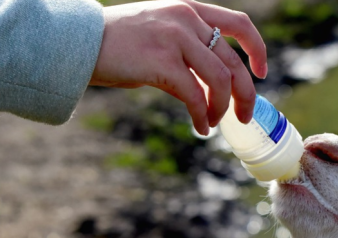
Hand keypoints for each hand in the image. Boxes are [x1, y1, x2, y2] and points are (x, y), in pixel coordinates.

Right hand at [90, 0, 266, 134]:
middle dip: (245, 94)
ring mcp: (175, 38)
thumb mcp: (159, 32)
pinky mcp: (162, 62)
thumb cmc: (116, 44)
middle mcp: (186, 19)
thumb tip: (214, 84)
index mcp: (189, 9)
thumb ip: (188, 48)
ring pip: (220, 80)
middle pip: (234, 62)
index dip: (257, 49)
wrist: (76, 42)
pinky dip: (203, 116)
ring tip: (213, 123)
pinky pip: (196, 96)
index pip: (239, 24)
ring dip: (222, 108)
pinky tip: (200, 127)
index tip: (261, 72)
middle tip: (245, 116)